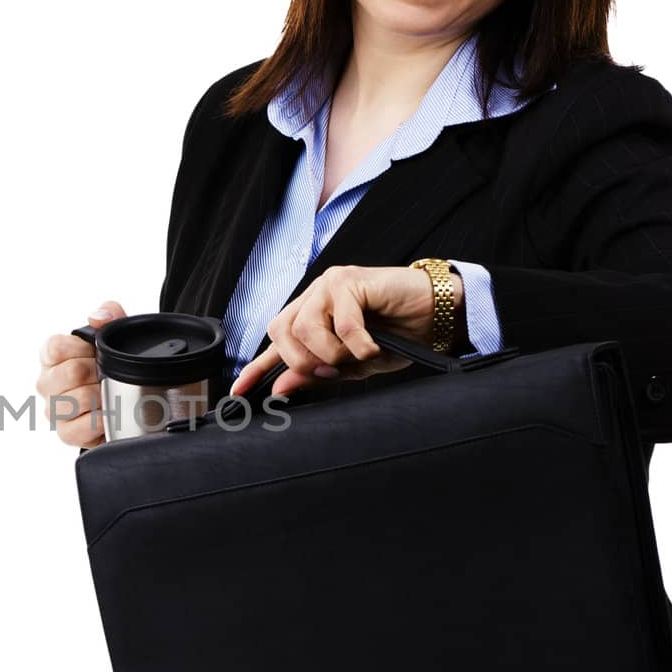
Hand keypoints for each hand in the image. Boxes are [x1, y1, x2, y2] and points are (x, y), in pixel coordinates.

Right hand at [35, 301, 125, 448]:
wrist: (129, 402)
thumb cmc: (112, 366)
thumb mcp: (114, 334)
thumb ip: (109, 313)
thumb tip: (98, 318)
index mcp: (52, 356)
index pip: (55, 348)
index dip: (80, 349)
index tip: (94, 352)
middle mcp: (47, 383)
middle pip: (68, 373)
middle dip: (95, 373)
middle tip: (107, 375)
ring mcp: (54, 410)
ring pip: (72, 401)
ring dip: (98, 397)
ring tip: (109, 394)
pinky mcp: (66, 433)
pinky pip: (78, 429)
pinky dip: (98, 421)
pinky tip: (107, 414)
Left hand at [229, 264, 462, 399]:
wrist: (433, 314)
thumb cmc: (398, 336)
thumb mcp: (355, 364)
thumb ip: (319, 372)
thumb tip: (283, 386)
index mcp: (312, 317)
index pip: (276, 343)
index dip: (256, 367)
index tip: (238, 392)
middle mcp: (314, 297)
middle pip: (282, 334)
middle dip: (306, 362)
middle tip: (336, 370)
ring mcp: (330, 285)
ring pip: (305, 329)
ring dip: (332, 353)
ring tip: (359, 355)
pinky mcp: (350, 280)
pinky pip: (341, 323)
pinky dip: (358, 343)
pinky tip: (374, 346)